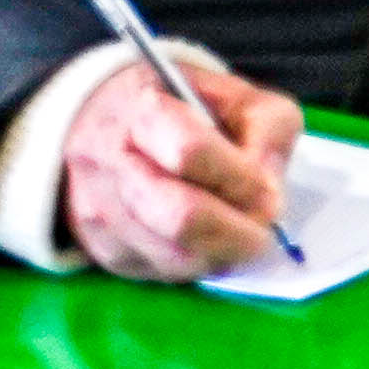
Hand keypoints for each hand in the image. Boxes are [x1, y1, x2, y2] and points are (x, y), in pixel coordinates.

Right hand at [64, 58, 307, 282]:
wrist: (101, 122)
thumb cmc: (178, 107)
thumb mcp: (236, 94)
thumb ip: (266, 131)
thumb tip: (268, 193)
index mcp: (141, 111)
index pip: (191, 153)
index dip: (240, 178)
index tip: (266, 188)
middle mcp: (108, 163)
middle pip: (181, 219)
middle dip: (237, 231)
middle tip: (262, 229)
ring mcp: (100, 212)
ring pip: (176, 258)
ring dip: (221, 252)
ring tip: (235, 230)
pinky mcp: (105, 251)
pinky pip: (165, 274)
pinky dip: (197, 262)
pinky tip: (205, 239)